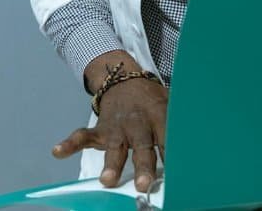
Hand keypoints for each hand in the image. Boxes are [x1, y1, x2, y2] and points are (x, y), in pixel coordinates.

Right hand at [51, 51, 167, 192]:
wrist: (123, 77)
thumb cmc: (152, 99)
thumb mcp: (171, 105)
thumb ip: (181, 124)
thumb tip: (203, 144)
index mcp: (158, 118)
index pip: (168, 141)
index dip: (172, 157)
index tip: (177, 176)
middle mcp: (137, 124)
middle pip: (141, 147)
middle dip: (142, 167)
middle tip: (143, 185)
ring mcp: (116, 127)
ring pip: (114, 147)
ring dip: (110, 164)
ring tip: (106, 181)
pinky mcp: (100, 129)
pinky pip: (82, 136)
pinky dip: (70, 144)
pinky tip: (58, 152)